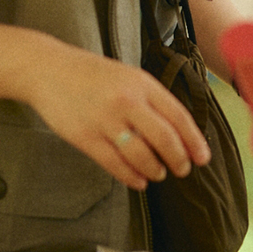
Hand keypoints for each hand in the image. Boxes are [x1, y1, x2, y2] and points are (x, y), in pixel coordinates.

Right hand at [28, 43, 210, 189]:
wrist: (49, 70)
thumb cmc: (95, 76)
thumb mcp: (131, 78)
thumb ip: (154, 101)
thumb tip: (181, 132)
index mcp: (143, 85)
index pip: (179, 117)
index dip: (194, 141)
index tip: (203, 158)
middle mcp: (127, 101)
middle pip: (164, 138)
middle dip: (179, 159)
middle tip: (183, 170)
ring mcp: (105, 120)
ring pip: (141, 154)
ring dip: (155, 169)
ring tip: (159, 174)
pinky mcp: (84, 136)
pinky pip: (114, 163)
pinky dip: (131, 176)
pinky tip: (139, 181)